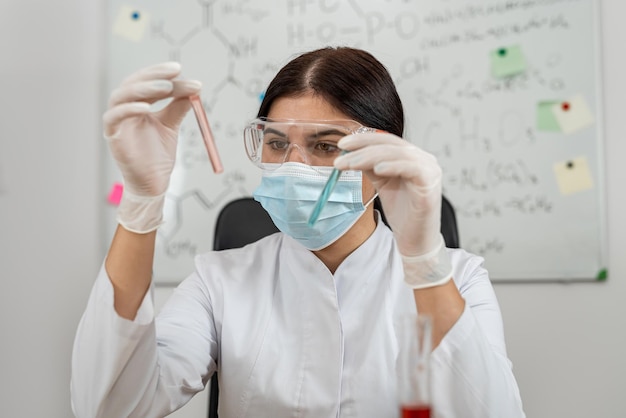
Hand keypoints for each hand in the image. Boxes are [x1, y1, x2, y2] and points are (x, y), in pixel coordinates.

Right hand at [103, 62, 201, 232]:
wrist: (153, 183)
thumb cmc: (158, 156)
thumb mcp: (171, 126)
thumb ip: (179, 107)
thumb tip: (194, 87)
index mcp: (137, 104)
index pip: (147, 81)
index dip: (162, 73)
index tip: (181, 70)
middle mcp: (124, 109)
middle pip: (134, 83)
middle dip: (155, 76)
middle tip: (176, 73)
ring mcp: (117, 121)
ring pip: (123, 95)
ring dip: (145, 88)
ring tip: (166, 87)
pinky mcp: (112, 135)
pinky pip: (115, 117)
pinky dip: (129, 109)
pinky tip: (147, 107)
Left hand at [335, 132, 451, 287]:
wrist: (415, 240)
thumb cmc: (402, 213)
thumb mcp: (382, 183)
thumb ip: (371, 166)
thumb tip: (350, 153)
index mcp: (412, 157)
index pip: (386, 140)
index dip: (364, 139)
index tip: (342, 143)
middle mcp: (424, 159)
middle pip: (390, 145)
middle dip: (363, 148)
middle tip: (341, 155)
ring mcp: (429, 170)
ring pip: (398, 154)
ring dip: (370, 157)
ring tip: (350, 164)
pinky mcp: (430, 184)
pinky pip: (412, 168)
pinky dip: (393, 166)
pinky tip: (377, 169)